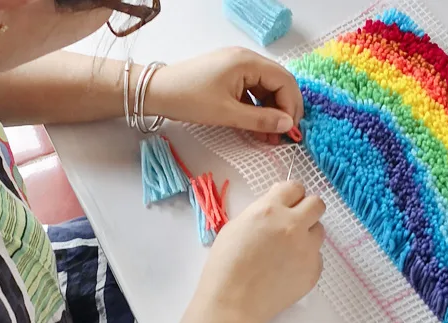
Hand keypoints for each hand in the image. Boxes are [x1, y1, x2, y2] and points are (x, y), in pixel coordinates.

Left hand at [148, 47, 303, 144]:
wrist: (156, 92)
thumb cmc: (189, 99)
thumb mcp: (227, 113)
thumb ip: (261, 120)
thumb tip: (287, 126)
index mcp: (248, 62)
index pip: (284, 81)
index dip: (291, 106)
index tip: (289, 130)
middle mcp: (246, 60)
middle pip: (278, 84)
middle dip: (284, 110)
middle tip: (284, 135)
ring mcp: (237, 67)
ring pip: (266, 90)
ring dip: (271, 112)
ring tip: (269, 137)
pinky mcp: (229, 77)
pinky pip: (251, 92)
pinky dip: (257, 110)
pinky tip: (256, 128)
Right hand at [188, 181, 325, 322]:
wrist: (233, 303)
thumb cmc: (225, 265)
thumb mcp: (236, 226)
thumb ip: (261, 211)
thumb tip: (279, 204)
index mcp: (271, 210)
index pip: (295, 187)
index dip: (292, 195)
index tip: (288, 202)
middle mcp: (294, 225)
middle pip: (317, 204)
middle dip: (307, 209)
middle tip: (295, 221)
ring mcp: (307, 249)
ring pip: (319, 231)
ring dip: (308, 235)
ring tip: (288, 250)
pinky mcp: (314, 271)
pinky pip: (317, 257)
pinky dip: (306, 260)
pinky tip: (287, 271)